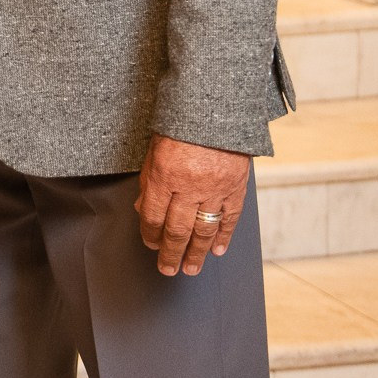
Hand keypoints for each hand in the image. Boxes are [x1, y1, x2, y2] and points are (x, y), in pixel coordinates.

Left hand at [135, 134, 251, 276]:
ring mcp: (214, 189)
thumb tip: (142, 210)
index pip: (152, 215)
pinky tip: (217, 251)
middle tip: (168, 269)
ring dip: (196, 253)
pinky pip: (229, 219)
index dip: (150, 234)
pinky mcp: (235, 187)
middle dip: (171, 253)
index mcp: (163, 175)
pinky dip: (223, 237)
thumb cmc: (180, 126)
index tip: (150, 245)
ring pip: (203, 230)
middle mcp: (188, 185)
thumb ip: (148, 181)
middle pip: (177, 229)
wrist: (216, 109)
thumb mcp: (154, 150)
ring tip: (190, 269)